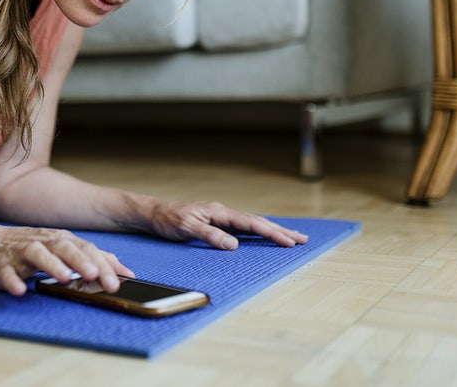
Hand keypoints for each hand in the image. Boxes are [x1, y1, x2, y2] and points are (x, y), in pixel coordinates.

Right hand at [0, 226, 133, 296]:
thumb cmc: (37, 247)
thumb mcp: (67, 248)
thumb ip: (95, 258)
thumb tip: (127, 272)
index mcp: (62, 239)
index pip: (86, 249)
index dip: (102, 265)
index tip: (118, 282)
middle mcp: (44, 242)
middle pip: (65, 248)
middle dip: (80, 261)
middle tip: (94, 276)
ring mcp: (22, 253)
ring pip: (37, 254)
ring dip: (51, 265)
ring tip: (64, 278)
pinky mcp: (3, 265)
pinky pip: (7, 273)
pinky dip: (13, 280)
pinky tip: (20, 290)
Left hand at [145, 199, 308, 249]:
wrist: (153, 213)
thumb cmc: (169, 219)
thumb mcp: (188, 228)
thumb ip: (211, 236)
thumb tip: (235, 245)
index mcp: (220, 212)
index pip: (251, 223)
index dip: (271, 232)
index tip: (289, 241)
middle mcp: (223, 213)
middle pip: (257, 222)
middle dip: (280, 231)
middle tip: (302, 239)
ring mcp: (221, 218)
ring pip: (252, 224)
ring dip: (272, 231)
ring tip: (291, 237)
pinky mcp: (217, 224)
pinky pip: (243, 228)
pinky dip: (258, 232)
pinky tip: (264, 236)